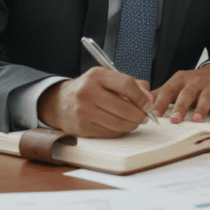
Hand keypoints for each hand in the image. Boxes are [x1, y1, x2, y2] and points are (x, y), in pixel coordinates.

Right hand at [37, 67, 154, 137]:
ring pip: (119, 123)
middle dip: (140, 114)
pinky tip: (121, 125)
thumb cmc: (91, 88)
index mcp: (96, 75)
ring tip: (135, 121)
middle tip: (145, 116)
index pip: (127, 84)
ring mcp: (83, 111)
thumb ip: (131, 84)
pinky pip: (110, 133)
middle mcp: (87, 92)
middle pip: (124, 107)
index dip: (142, 96)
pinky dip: (121, 131)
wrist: (61, 102)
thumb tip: (149, 99)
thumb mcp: (107, 77)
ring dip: (133, 124)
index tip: (148, 103)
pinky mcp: (83, 128)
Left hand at [151, 64, 209, 124]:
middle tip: (174, 120)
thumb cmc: (193, 83)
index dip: (161, 102)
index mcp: (181, 79)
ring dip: (201, 109)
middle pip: (187, 94)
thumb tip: (141, 103)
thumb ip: (161, 93)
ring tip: (196, 120)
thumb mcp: (177, 84)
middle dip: (180, 107)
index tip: (154, 114)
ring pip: (206, 98)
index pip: (169, 90)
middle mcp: (196, 81)